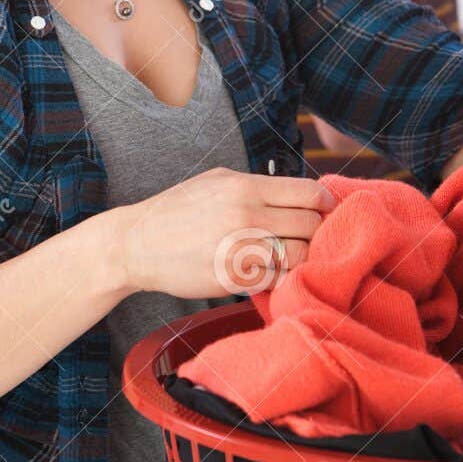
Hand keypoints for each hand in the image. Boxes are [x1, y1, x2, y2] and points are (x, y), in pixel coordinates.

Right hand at [115, 166, 334, 299]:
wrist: (137, 244)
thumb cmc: (178, 210)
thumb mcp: (216, 180)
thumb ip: (258, 185)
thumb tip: (298, 193)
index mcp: (245, 187)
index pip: (309, 193)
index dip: (324, 203)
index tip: (324, 210)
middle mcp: (246, 216)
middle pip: (310, 226)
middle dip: (315, 232)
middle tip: (306, 236)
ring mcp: (241, 251)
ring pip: (299, 256)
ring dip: (299, 257)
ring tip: (286, 255)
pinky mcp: (234, 281)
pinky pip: (277, 280)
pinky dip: (279, 277)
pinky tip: (266, 270)